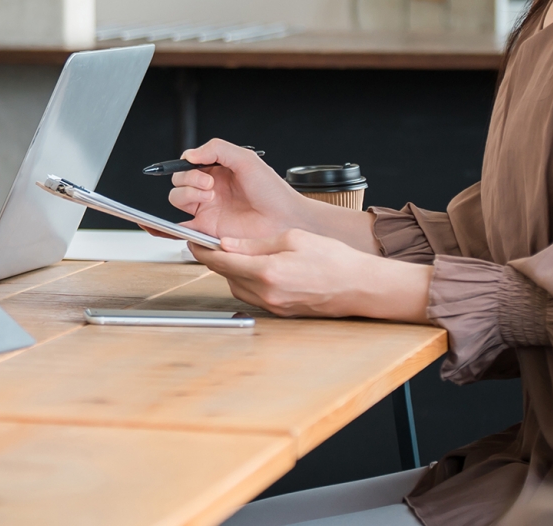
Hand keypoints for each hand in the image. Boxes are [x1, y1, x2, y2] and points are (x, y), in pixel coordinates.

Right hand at [166, 139, 312, 239]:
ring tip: (209, 197)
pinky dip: (163, 227)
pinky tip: (155, 224)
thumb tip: (189, 154)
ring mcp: (207, 210)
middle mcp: (210, 191)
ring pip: (176, 199)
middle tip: (209, 184)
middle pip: (179, 181)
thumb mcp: (245, 158)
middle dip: (189, 179)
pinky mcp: (207, 229)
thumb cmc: (272, 191)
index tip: (196, 164)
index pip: (188, 164)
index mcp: (218, 172)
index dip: (188, 164)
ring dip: (187, 195)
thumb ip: (216, 149)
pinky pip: (178, 229)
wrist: (285, 219)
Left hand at [191, 231, 432, 322]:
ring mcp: (273, 307)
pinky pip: (254, 297)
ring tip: (242, 254)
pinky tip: (259, 270)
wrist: (359, 286)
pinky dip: (249, 282)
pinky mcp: (281, 313)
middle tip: (217, 243)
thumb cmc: (333, 260)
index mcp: (266, 272)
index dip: (202, 249)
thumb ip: (255, 244)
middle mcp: (266, 294)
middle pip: (226, 276)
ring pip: (238, 288)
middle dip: (218, 259)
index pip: (221, 262)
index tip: (193, 240)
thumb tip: (227, 244)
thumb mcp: (291, 239)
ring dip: (233, 272)